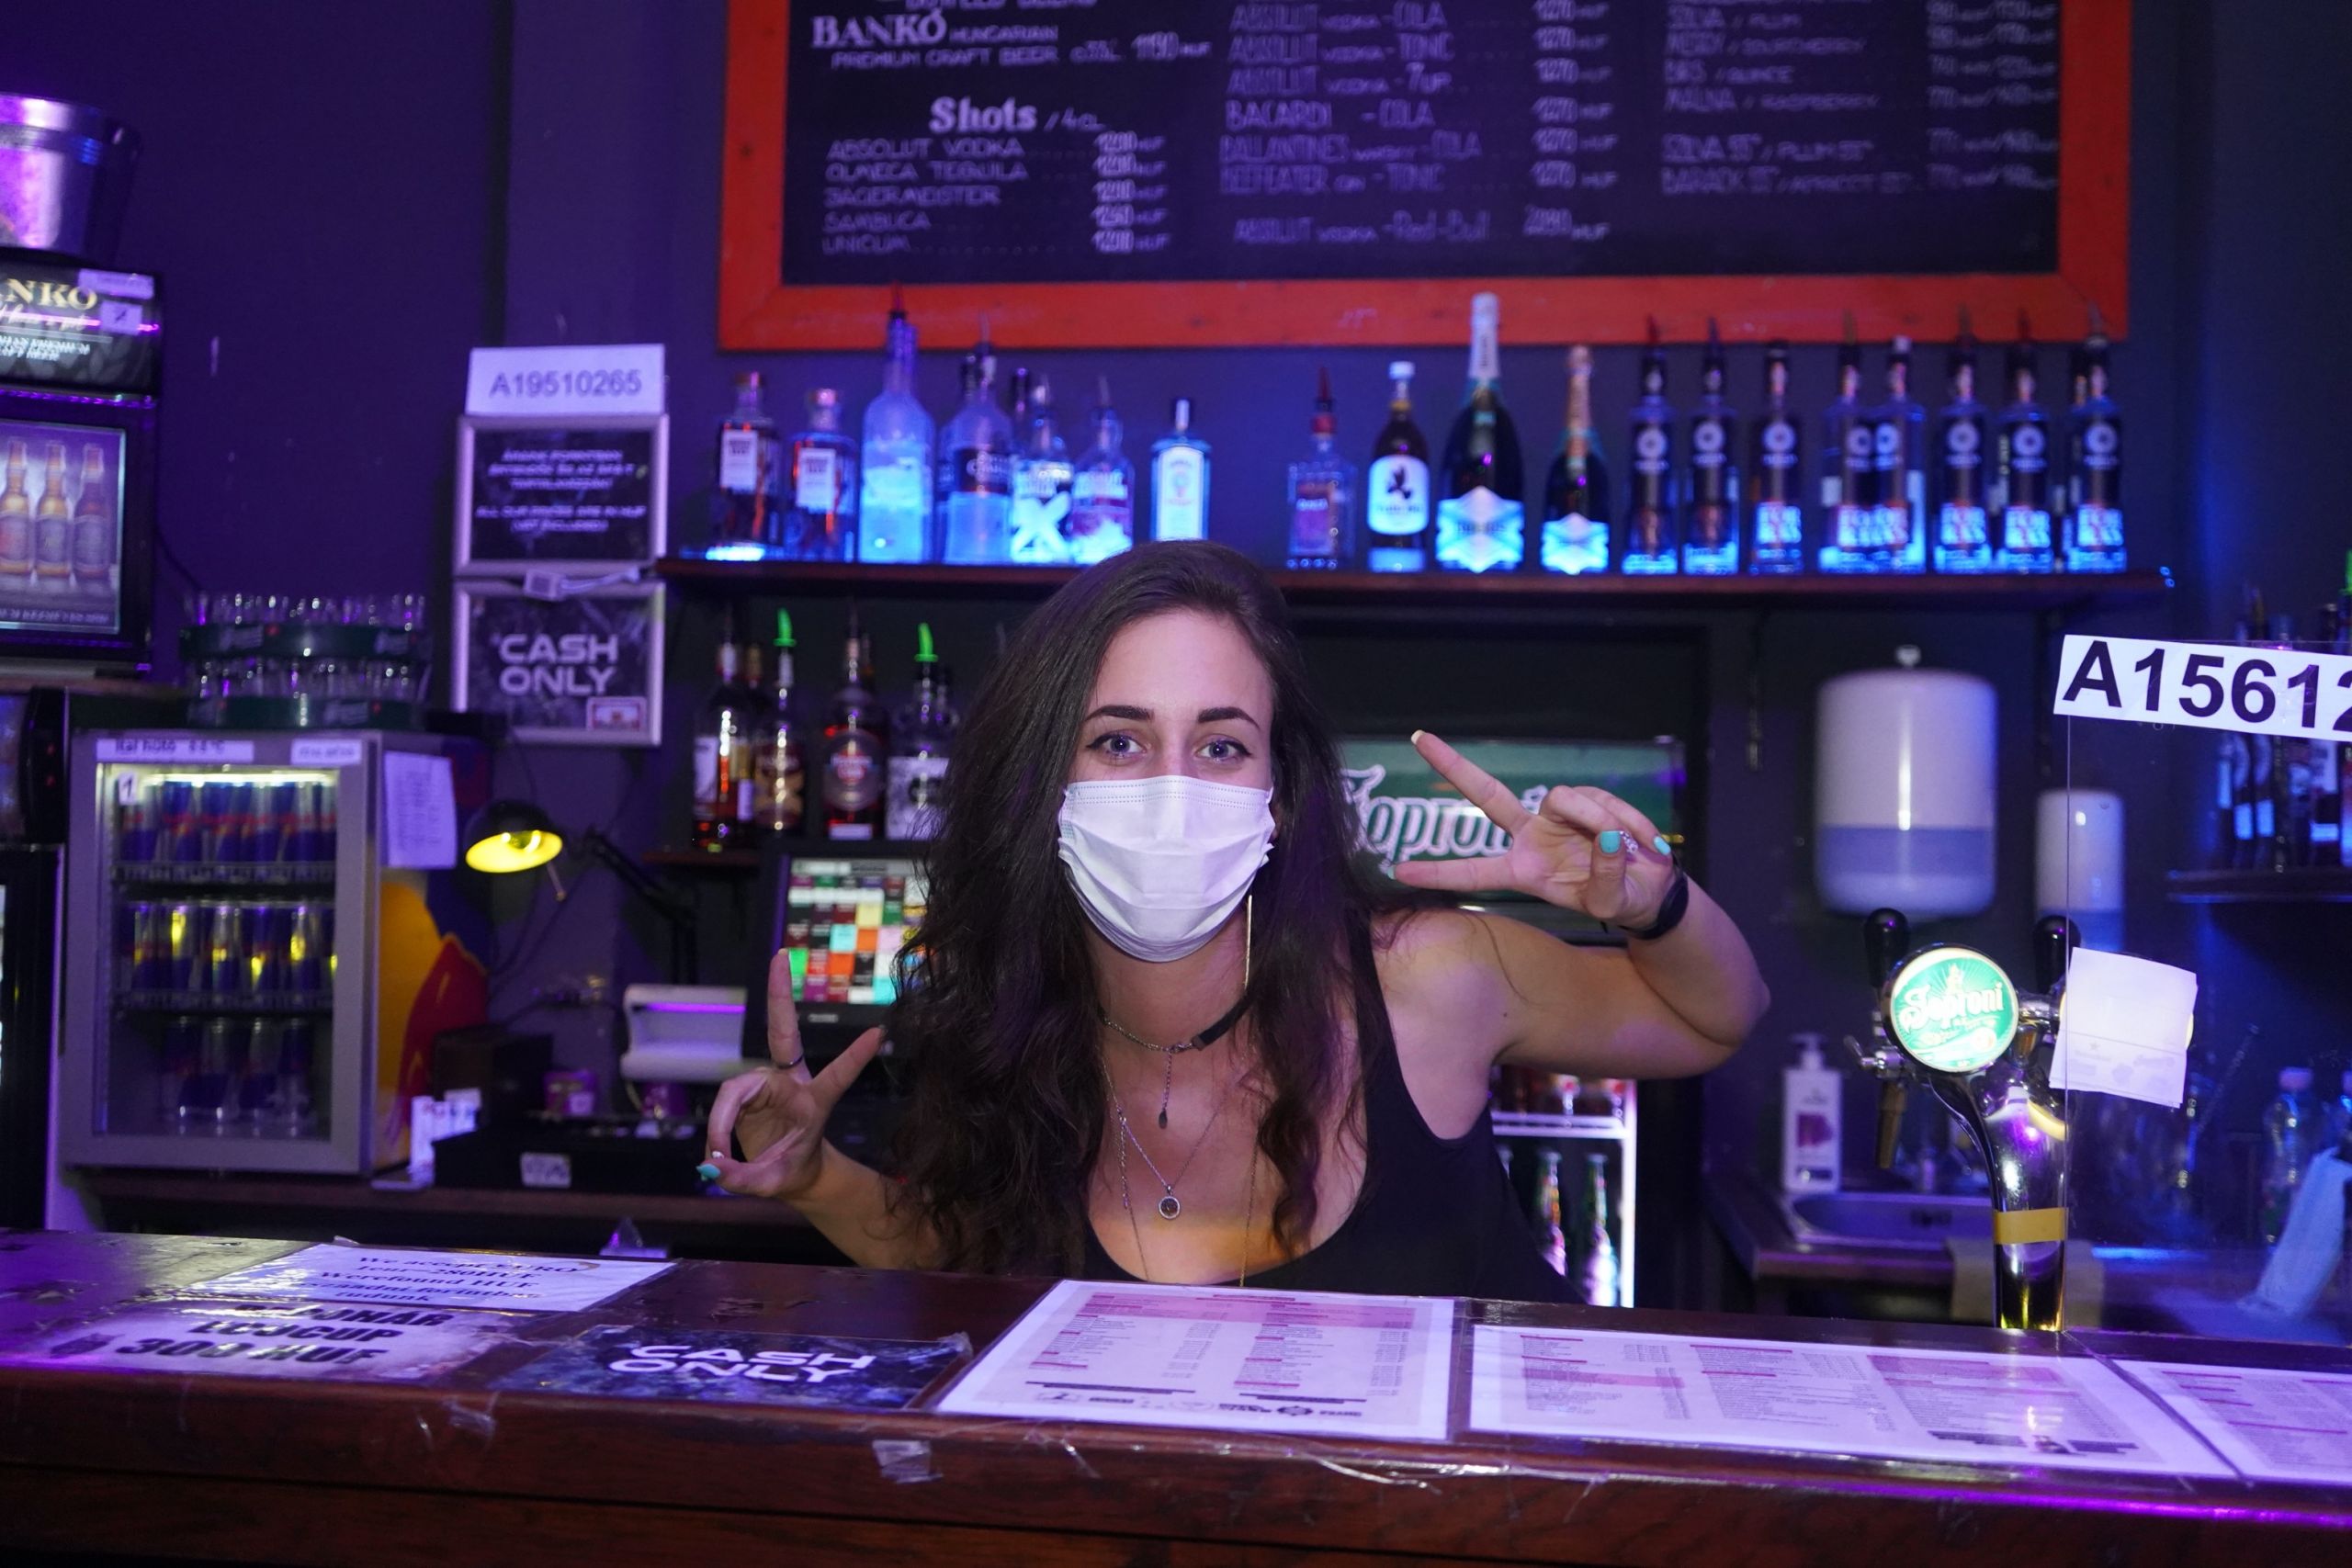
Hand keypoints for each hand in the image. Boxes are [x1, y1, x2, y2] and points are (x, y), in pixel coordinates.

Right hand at [703, 949, 884, 1201]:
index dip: (855, 1058)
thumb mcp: (773, 1183)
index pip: (838, 1076)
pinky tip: (714, 1153)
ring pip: (736, 1088)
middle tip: (780, 956)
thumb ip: (743, 1178)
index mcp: (815, 1102)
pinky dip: (716, 1128)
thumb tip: (711, 1167)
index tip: (880, 1034)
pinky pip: (724, 1101)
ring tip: (717, 1153)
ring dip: (723, 1121)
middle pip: (783, 1036)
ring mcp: (767, 1084)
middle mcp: (792, 1084)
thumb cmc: (792, 1171)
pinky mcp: (745, 1092)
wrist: (789, 1173)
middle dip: (779, 995)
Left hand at [1390, 731, 1676, 926]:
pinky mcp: (1586, 800)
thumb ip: (1605, 874)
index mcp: (1523, 870)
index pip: (1474, 871)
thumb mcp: (1610, 901)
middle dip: (1454, 766)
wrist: (1647, 888)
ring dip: (1602, 820)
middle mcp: (1531, 836)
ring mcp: (1556, 815)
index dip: (1438, 873)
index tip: (1397, 871)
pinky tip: (1645, 841)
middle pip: (1487, 794)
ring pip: (1568, 798)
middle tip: (1419, 739)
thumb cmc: (1620, 899)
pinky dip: (1626, 818)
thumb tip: (1608, 838)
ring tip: (1632, 847)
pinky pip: (1602, 799)